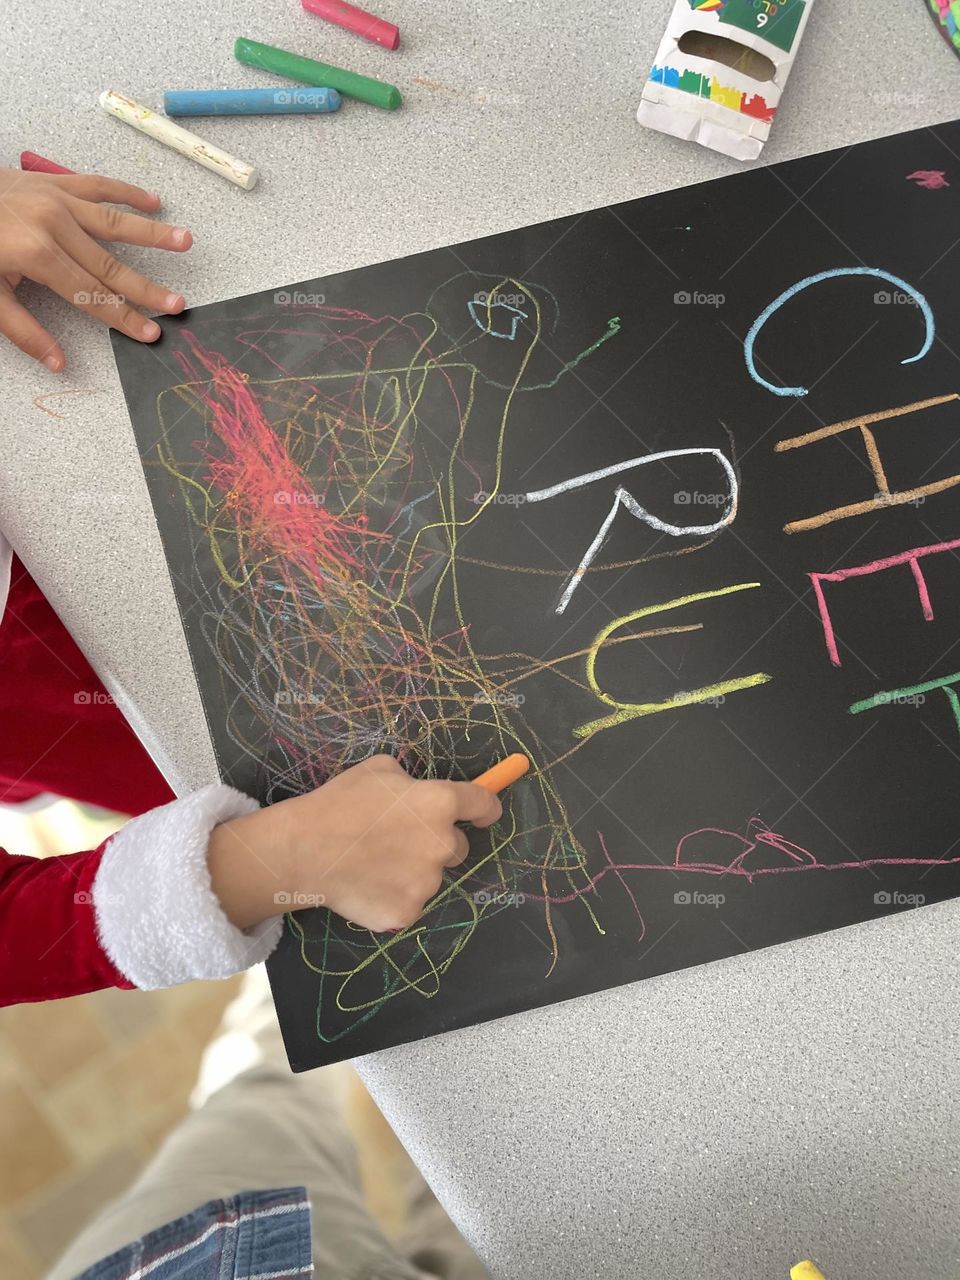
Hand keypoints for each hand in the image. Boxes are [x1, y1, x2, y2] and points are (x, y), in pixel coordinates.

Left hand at [0, 167, 192, 371]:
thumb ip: (23, 330)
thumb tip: (57, 362)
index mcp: (37, 254)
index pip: (91, 296)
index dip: (123, 318)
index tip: (150, 332)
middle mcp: (53, 224)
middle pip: (110, 264)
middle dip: (147, 288)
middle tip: (178, 304)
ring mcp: (55, 199)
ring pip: (114, 221)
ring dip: (153, 234)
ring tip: (185, 241)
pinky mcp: (53, 183)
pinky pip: (97, 186)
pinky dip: (126, 192)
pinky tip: (153, 201)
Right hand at [207, 755, 502, 933]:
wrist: (305, 850)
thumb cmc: (339, 802)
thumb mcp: (378, 770)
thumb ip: (410, 782)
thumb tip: (417, 793)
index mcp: (439, 803)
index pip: (483, 804)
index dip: (486, 809)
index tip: (484, 815)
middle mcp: (443, 844)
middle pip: (457, 847)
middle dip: (436, 843)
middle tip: (396, 840)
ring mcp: (428, 883)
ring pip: (430, 876)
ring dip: (412, 871)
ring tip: (371, 863)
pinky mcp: (409, 912)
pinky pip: (409, 902)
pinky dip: (393, 896)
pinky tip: (365, 885)